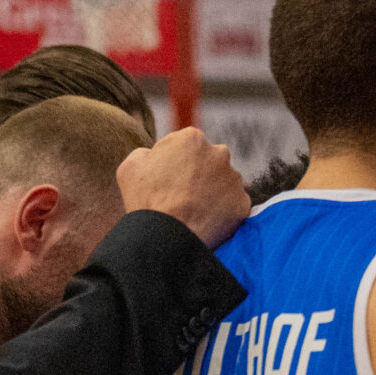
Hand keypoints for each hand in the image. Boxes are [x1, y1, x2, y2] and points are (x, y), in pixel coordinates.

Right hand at [118, 127, 245, 246]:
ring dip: (212, 190)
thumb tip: (155, 156)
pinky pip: (232, 203)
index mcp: (192, 138)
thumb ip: (148, 152)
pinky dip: (222, 209)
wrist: (167, 236)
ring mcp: (235, 179)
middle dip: (198, 172)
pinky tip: (205, 217)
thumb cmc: (146, 199)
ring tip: (193, 208)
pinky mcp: (243, 202)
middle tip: (182, 192)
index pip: (186, 144)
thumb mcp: (131, 165)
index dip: (175, 160)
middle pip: (208, 160)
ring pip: (223, 181)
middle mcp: (220, 154)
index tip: (168, 176)